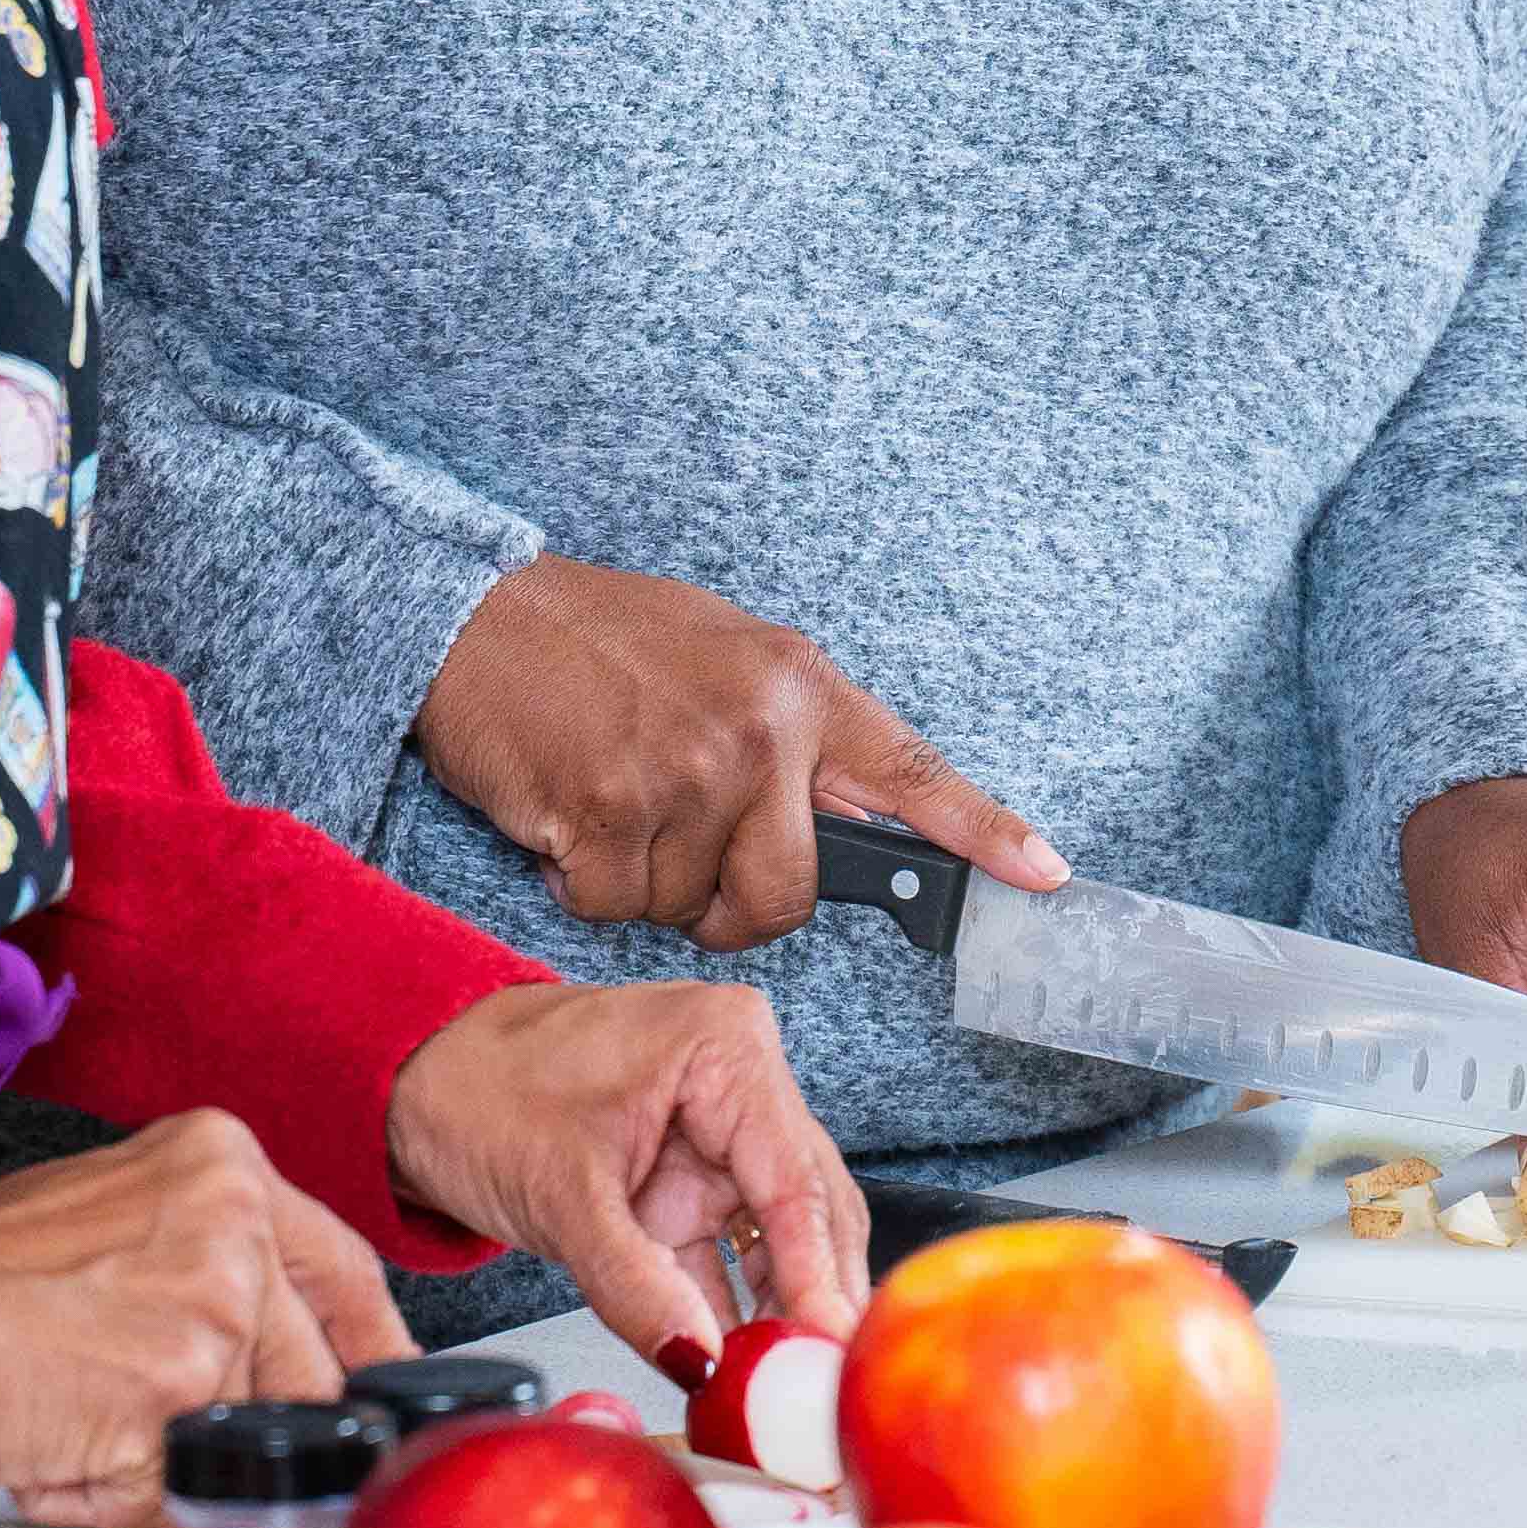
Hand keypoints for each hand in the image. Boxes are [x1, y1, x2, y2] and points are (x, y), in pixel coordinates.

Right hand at [0, 1112, 409, 1526]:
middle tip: (147, 1411)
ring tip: (72, 1407)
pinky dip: (115, 1489)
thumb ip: (200, 1260)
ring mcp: (216, 1306)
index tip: (382, 1379)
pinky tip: (57, 1439)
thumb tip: (254, 1341)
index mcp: (222, 1164)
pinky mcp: (181, 1391)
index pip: (339, 1266)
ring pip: (239, 1433)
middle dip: (236, 1412)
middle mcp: (233, 1222)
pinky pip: (181, 1484)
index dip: (367, 1339)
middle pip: (303, 1367)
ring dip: (157, 1451)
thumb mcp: (110, 1213)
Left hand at [387, 978, 871, 1360]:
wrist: (414, 1082)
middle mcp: (736, 1082)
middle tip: (822, 1377)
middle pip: (805, 1205)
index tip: (832, 1340)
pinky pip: (729, 1253)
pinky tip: (744, 1365)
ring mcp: (714, 1137)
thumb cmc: (475, 1089)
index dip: (817, 1269)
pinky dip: (734, 1308)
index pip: (792, 1174)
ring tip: (788, 1385)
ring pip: (778, 1235)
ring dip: (780, 1309)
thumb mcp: (559, 1191)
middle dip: (814, 1295)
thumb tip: (700, 1357)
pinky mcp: (687, 1184)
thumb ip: (634, 1282)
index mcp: (723, 1047)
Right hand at [412, 554, 1062, 947]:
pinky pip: (615, 908)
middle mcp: (756, 731)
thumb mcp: (727, 659)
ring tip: (611, 797)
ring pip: (692, 911)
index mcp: (799, 688)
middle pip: (788, 896)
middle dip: (736, 903)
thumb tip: (837, 817)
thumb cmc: (603, 642)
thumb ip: (788, 736)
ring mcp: (682, 773)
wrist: (479, 616)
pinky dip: (582, 883)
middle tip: (680, 848)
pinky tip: (567, 813)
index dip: (981, 832)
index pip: (908, 773)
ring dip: (644, 882)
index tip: (1046, 876)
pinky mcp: (606, 812)